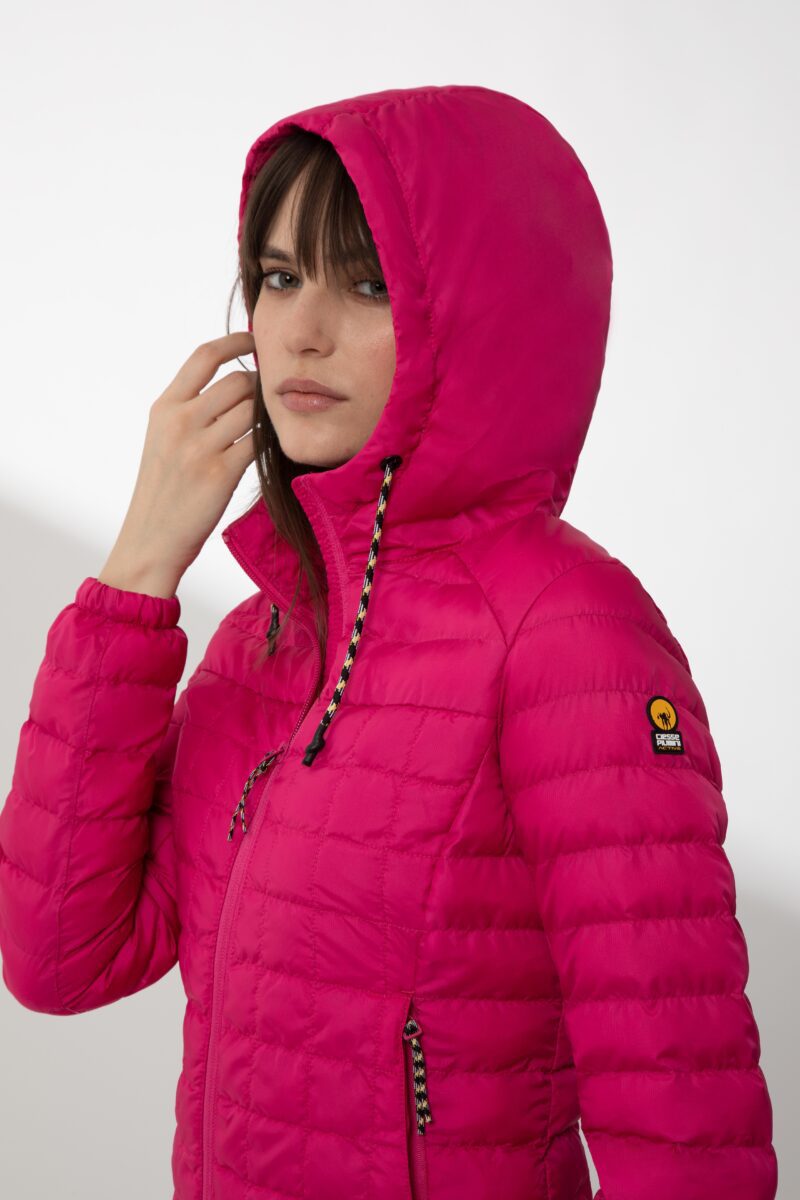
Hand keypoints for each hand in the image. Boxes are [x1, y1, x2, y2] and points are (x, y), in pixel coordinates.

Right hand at [98, 331, 258, 597]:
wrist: (151, 539)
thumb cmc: (164, 490)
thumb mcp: (162, 438)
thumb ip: (189, 408)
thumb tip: (233, 379)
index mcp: (164, 407)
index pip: (204, 356)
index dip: (236, 341)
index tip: (255, 340)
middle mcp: (180, 421)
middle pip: (238, 381)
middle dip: (261, 387)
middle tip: (271, 399)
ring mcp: (199, 447)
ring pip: (253, 409)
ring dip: (269, 414)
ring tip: (272, 424)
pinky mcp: (220, 473)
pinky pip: (259, 442)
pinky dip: (271, 441)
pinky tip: (273, 446)